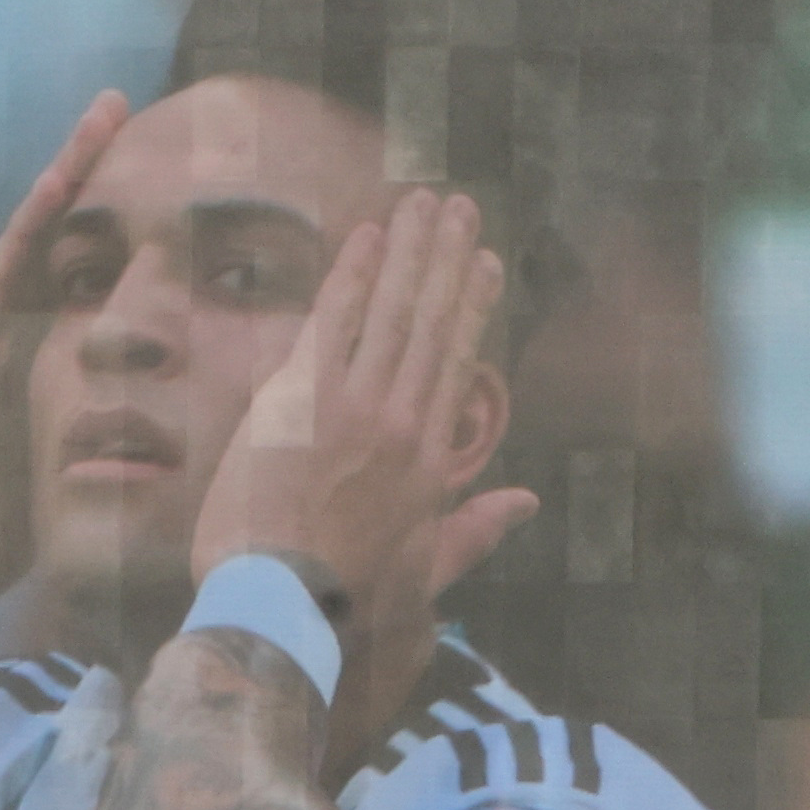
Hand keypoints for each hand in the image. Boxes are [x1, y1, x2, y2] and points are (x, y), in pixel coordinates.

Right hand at [0, 94, 129, 615]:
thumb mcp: (58, 502)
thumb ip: (97, 478)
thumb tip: (159, 491)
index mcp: (42, 372)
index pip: (94, 292)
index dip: (131, 240)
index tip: (180, 197)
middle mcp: (15, 341)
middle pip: (69, 244)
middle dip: (100, 180)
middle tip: (134, 111)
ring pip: (39, 239)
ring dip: (70, 172)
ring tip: (108, 111)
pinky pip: (5, 274)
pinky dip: (33, 223)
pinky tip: (61, 175)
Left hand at [184, 188, 532, 721]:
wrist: (285, 607)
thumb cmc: (347, 602)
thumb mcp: (426, 574)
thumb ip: (476, 531)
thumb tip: (525, 502)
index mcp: (430, 460)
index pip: (457, 363)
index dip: (471, 307)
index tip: (484, 264)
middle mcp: (401, 421)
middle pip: (430, 324)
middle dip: (446, 259)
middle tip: (460, 208)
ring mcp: (353, 405)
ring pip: (390, 311)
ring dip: (408, 251)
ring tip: (423, 202)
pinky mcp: (300, 398)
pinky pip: (332, 320)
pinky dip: (352, 274)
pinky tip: (368, 235)